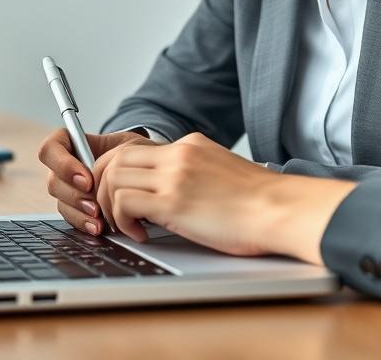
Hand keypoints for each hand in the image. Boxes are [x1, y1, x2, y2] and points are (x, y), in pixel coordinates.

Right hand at [37, 128, 155, 233]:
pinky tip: (97, 226)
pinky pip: (70, 218)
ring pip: (61, 202)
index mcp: (71, 143)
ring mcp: (68, 188)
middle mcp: (64, 167)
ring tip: (99, 218)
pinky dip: (84, 223)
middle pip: (53, 181)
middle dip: (74, 195)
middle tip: (95, 204)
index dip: (63, 165)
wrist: (141, 170)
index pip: (50, 149)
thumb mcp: (128, 145)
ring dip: (79, 212)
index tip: (87, 178)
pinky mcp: (75, 208)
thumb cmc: (132, 151)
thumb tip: (106, 174)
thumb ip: (115, 154)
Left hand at [92, 132, 356, 262]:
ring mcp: (175, 174)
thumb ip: (194, 174)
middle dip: (100, 187)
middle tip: (108, 213)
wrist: (280, 209)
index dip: (116, 173)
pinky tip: (141, 234)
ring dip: (108, 206)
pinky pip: (124, 201)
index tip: (117, 196)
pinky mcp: (173, 199)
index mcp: (191, 145)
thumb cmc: (260, 204)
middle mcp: (179, 153)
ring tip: (125, 227)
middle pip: (115, 157)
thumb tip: (171, 196)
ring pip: (112, 177)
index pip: (135, 148)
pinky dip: (122, 220)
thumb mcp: (221, 174)